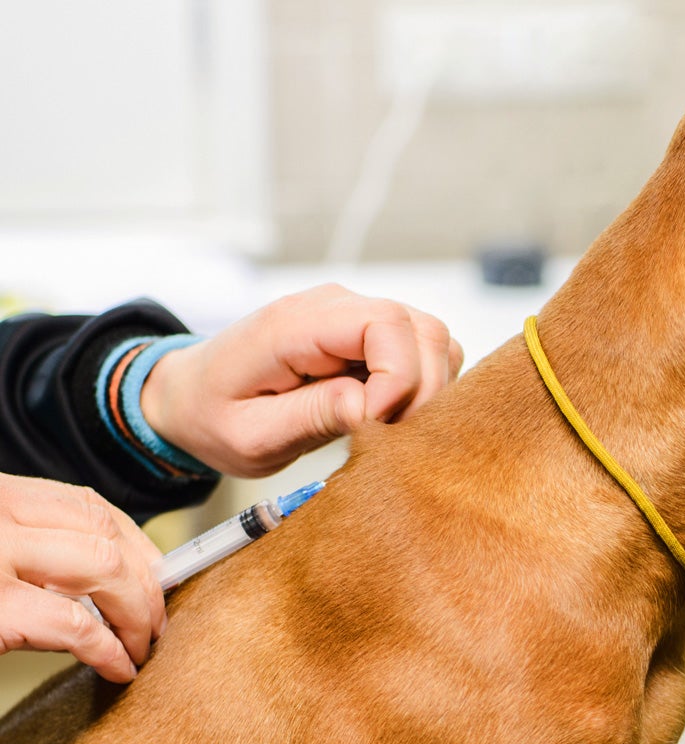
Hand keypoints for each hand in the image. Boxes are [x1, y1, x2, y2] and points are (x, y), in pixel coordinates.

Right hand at [0, 475, 165, 682]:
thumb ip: (40, 549)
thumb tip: (115, 584)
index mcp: (2, 496)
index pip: (90, 506)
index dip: (137, 545)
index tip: (159, 577)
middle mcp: (0, 514)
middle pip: (106, 535)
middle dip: (145, 585)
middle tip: (155, 625)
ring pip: (104, 568)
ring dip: (136, 616)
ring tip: (138, 648)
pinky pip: (77, 626)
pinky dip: (110, 651)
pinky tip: (116, 667)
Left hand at [140, 284, 465, 477]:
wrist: (193, 396)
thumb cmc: (215, 416)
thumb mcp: (251, 435)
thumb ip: (310, 416)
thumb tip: (368, 407)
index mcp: (296, 324)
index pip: (385, 325)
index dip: (399, 379)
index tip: (376, 425)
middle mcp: (332, 307)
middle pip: (422, 330)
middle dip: (422, 392)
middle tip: (387, 437)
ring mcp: (354, 317)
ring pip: (432, 339)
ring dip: (426, 391)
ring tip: (387, 429)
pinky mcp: (367, 336)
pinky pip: (422, 352)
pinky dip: (422, 388)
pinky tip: (389, 417)